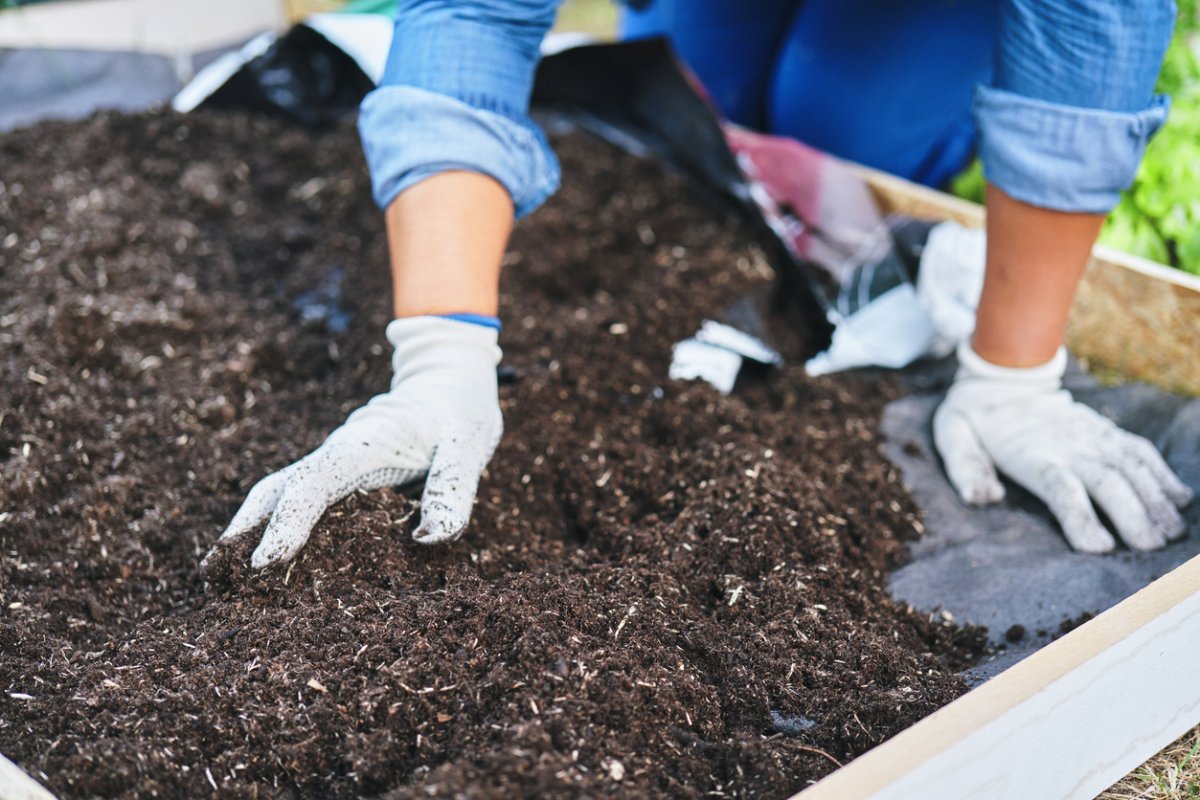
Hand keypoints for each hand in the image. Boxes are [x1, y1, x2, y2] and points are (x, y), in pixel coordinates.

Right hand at [206, 317, 502, 568]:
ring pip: (279, 493)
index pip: (314, 485)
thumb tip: (426, 541)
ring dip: (248, 528)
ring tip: (222, 574)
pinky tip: (264, 558)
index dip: (286, 524)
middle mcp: (338, 454)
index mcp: (363, 446)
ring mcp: (335, 463)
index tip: (264, 563)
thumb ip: (452, 489)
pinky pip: (298, 499)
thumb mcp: (469, 446)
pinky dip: (272, 524)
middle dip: (244, 529)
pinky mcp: (340, 474)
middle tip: (215, 576)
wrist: (450, 380)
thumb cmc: (460, 413)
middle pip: (277, 489)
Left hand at [933, 341, 1192, 552]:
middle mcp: (1067, 444)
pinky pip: (1140, 450)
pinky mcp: (1105, 430)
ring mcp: (1091, 435)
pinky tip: (1179, 499)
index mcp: (1030, 454)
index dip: (1081, 518)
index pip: (1061, 488)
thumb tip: (983, 498)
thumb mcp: (951, 435)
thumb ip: (963, 467)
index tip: (1099, 548)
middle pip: (1107, 480)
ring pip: (1132, 466)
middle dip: (1132, 515)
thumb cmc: (973, 420)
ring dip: (1155, 500)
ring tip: (1172, 532)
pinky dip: (1162, 473)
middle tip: (1150, 548)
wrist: (1001, 377)